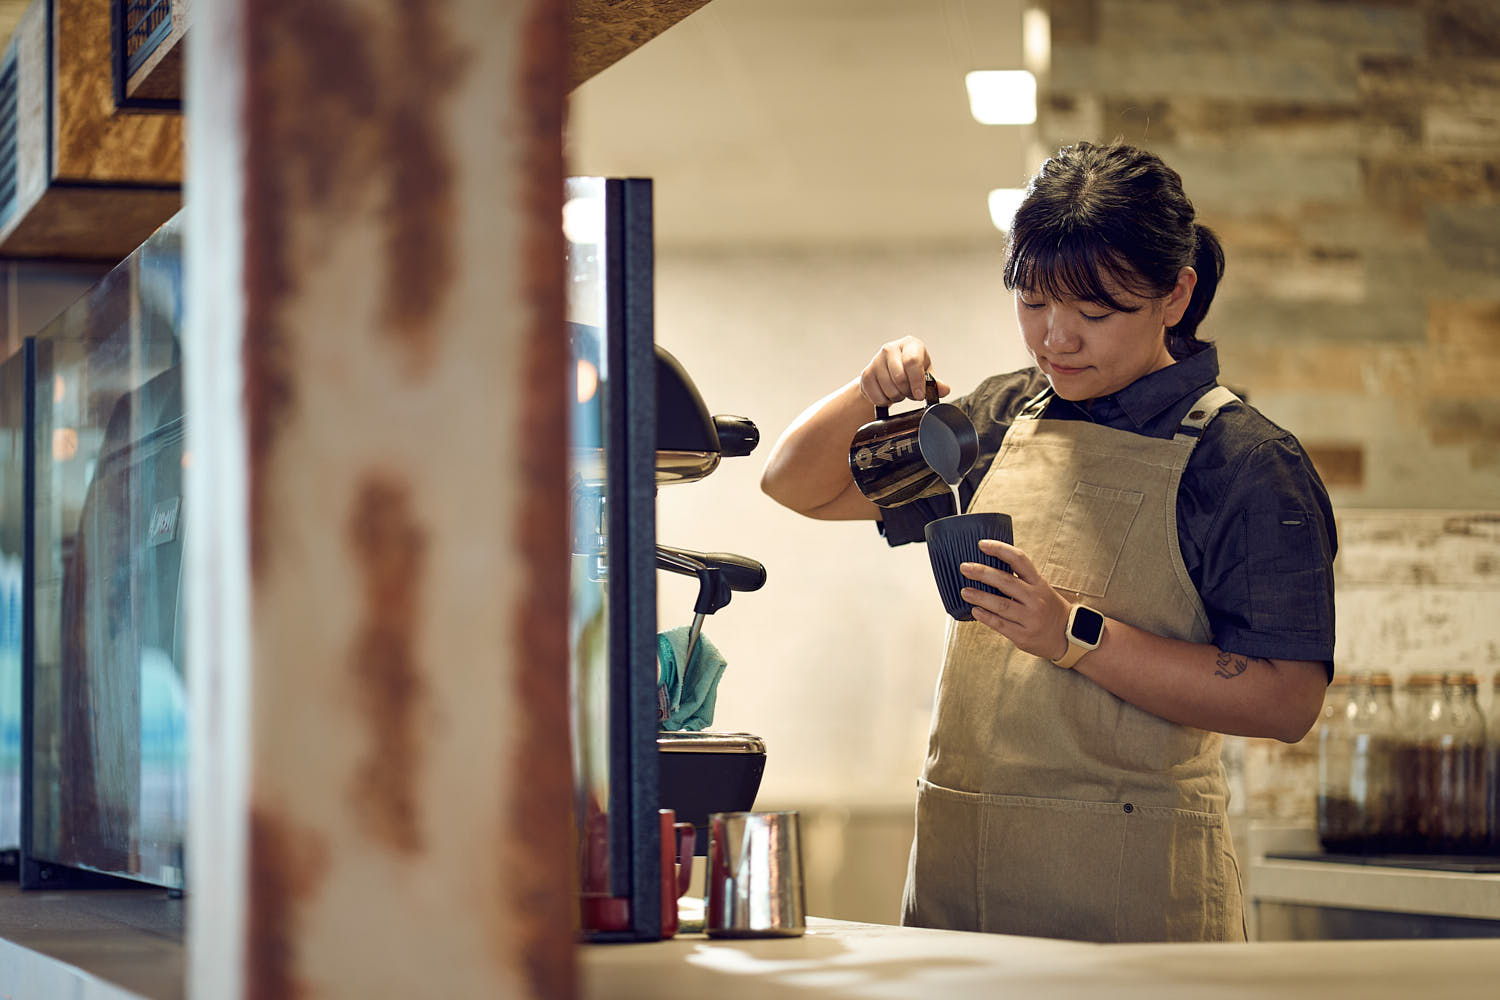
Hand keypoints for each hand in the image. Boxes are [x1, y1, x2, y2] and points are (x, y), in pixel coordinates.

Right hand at [859, 336, 951, 406]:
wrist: (889, 370)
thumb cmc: (911, 370)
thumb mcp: (926, 373)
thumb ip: (935, 383)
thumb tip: (944, 389)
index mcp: (910, 345)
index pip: (912, 362)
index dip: (917, 381)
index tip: (919, 395)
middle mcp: (890, 349)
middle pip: (899, 377)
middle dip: (907, 392)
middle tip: (910, 393)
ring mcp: (876, 360)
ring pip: (888, 388)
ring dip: (897, 397)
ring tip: (900, 392)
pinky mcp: (866, 374)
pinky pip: (876, 395)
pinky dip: (884, 401)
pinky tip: (888, 394)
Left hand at [958, 539, 1073, 660]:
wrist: (1066, 635)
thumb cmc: (1047, 607)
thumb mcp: (1040, 588)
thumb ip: (1019, 578)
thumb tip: (987, 566)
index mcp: (1038, 583)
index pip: (1019, 560)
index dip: (1000, 550)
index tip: (982, 544)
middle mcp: (1035, 598)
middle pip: (1006, 582)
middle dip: (983, 573)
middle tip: (965, 568)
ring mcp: (1030, 618)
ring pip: (1001, 605)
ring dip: (980, 596)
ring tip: (965, 591)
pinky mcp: (1023, 635)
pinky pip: (1001, 624)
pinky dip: (986, 617)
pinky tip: (975, 610)